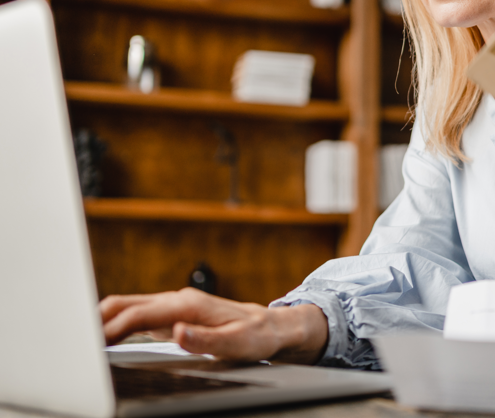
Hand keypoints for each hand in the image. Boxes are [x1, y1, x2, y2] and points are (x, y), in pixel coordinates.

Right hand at [100, 287, 327, 362]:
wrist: (273, 326)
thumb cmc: (257, 335)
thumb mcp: (238, 342)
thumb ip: (206, 338)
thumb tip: (177, 332)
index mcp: (188, 305)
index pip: (138, 314)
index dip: (110, 327)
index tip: (88, 343)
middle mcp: (179, 300)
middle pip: (126, 304)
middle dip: (97, 319)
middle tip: (72, 342)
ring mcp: (176, 305)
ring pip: (129, 307)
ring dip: (103, 320)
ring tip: (80, 341)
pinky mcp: (175, 314)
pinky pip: (138, 314)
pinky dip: (116, 322)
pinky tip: (105, 336)